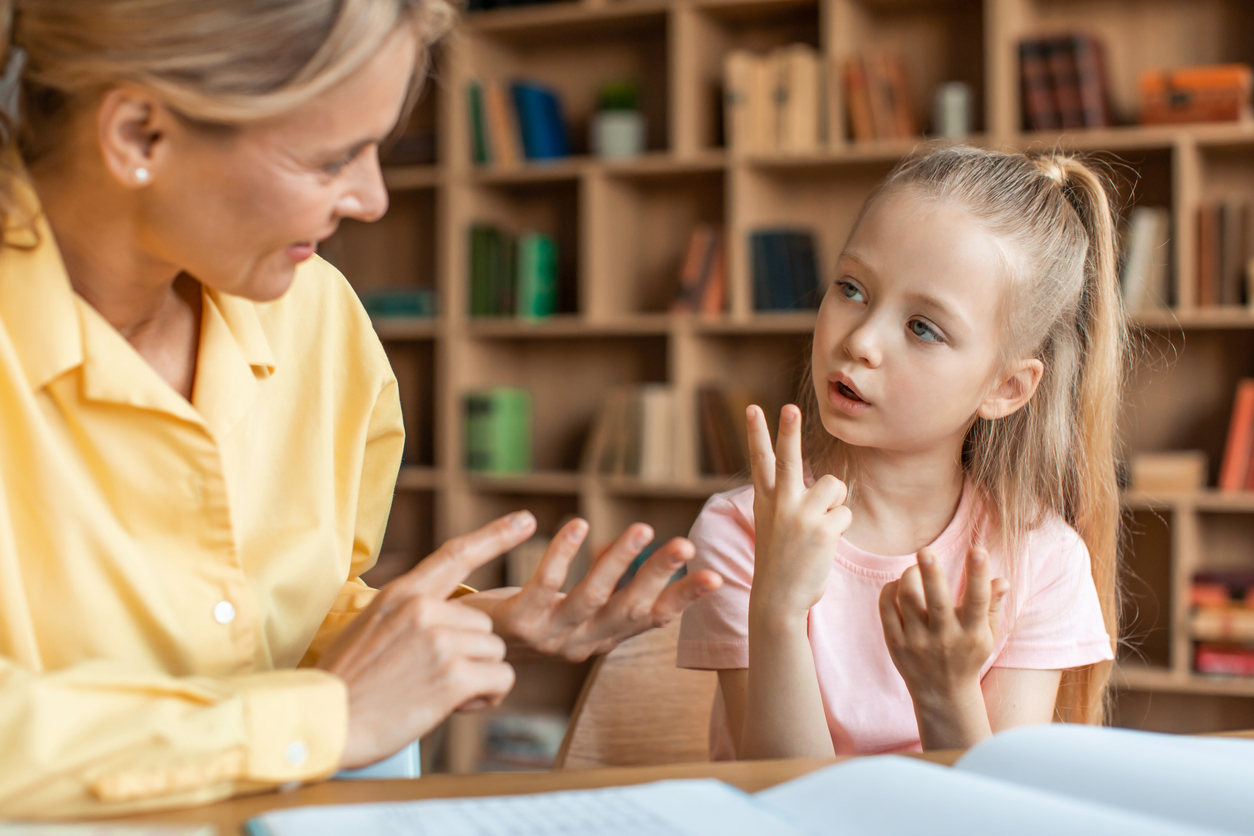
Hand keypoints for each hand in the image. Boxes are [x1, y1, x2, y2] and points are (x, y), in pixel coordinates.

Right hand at [317, 511, 534, 768]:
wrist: (325, 722)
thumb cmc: (345, 682)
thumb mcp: (369, 626)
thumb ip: (407, 613)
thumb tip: (440, 613)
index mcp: (403, 594)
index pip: (457, 555)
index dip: (496, 536)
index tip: (526, 521)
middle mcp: (425, 610)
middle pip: (484, 625)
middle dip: (469, 655)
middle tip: (433, 678)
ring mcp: (441, 641)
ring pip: (495, 652)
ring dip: (477, 677)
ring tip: (437, 692)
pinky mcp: (455, 676)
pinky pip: (501, 680)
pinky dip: (486, 697)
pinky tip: (453, 705)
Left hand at [470, 518, 722, 662]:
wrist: (462, 653)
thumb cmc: (528, 622)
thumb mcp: (575, 611)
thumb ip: (607, 590)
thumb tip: (643, 554)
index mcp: (601, 639)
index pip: (651, 619)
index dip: (683, 600)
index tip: (717, 578)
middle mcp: (581, 643)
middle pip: (628, 608)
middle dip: (658, 577)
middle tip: (685, 547)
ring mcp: (549, 635)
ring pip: (592, 596)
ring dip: (618, 562)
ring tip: (640, 528)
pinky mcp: (518, 621)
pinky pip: (546, 584)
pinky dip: (564, 553)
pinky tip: (579, 525)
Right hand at [746, 404, 851, 624]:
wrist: (777, 600)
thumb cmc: (780, 562)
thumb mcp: (774, 525)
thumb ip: (788, 501)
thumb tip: (827, 486)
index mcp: (765, 500)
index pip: (760, 461)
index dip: (756, 433)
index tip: (754, 408)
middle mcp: (780, 503)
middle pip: (788, 458)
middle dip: (789, 430)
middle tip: (790, 408)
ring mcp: (800, 515)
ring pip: (834, 486)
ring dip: (835, 503)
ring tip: (820, 526)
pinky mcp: (822, 529)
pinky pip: (845, 513)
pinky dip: (840, 527)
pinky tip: (824, 545)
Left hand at [879, 546, 1009, 709]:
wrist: (942, 693)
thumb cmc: (967, 655)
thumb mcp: (986, 635)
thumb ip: (992, 606)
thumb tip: (1002, 579)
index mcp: (972, 634)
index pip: (977, 601)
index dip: (978, 574)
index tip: (978, 549)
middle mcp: (945, 638)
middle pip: (936, 601)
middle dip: (931, 573)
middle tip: (926, 550)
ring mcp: (917, 641)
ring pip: (907, 600)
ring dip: (909, 576)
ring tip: (916, 568)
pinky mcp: (895, 643)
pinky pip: (887, 608)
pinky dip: (891, 589)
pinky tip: (899, 584)